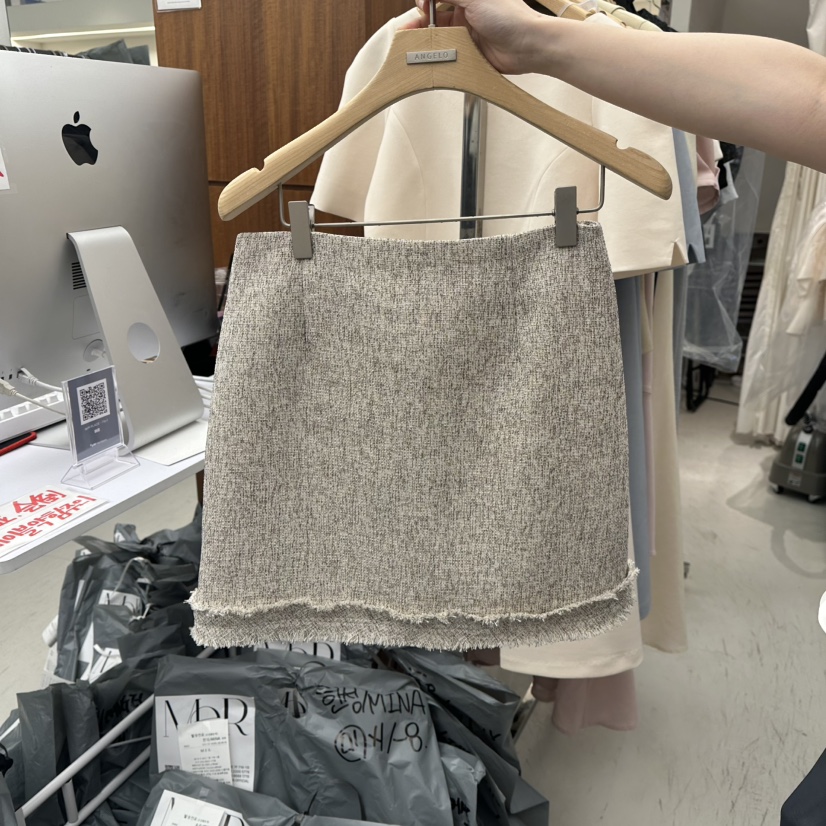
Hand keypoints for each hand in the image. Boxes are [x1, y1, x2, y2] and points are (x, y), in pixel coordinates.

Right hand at [400, 0, 548, 74]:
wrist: (527, 46)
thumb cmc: (509, 17)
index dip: (426, 1)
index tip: (421, 6)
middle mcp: (466, 11)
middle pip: (434, 16)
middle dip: (419, 23)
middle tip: (406, 32)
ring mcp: (467, 32)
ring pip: (439, 35)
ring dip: (426, 39)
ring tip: (412, 45)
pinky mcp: (470, 52)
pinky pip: (449, 52)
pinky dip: (438, 54)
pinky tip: (428, 56)